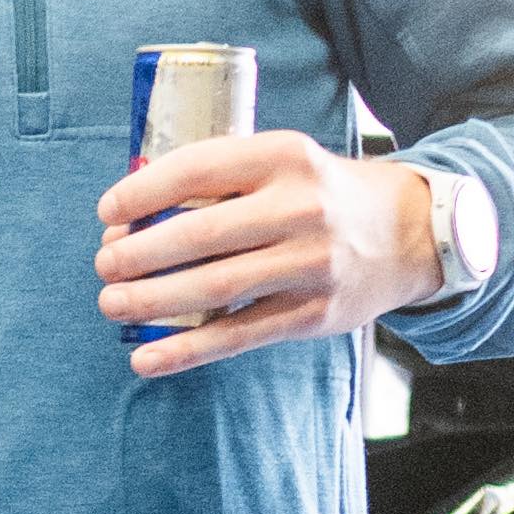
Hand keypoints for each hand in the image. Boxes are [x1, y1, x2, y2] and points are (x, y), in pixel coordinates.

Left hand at [97, 134, 439, 374]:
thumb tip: (134, 214)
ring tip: (111, 304)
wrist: (409, 232)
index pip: (198, 169)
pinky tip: (145, 357)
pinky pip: (238, 336)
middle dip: (138, 254)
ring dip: (151, 301)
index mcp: (284, 156)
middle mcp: (300, 208)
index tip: (107, 212)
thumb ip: (223, 179)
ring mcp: (309, 264)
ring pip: (214, 288)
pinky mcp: (313, 313)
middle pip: (199, 235)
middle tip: (104, 264)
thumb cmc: (321, 194)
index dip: (143, 192)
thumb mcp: (283, 162)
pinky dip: (185, 350)